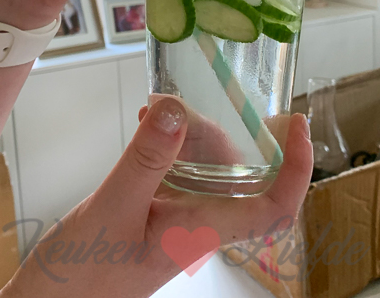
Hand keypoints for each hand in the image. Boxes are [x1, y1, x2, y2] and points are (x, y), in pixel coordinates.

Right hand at [0, 98, 312, 297]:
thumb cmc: (82, 275)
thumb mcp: (112, 209)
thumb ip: (146, 159)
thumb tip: (178, 109)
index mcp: (202, 232)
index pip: (273, 208)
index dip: (297, 169)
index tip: (298, 125)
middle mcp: (199, 224)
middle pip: (238, 172)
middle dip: (219, 131)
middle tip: (180, 104)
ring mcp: (177, 217)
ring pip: (206, 166)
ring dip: (188, 132)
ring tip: (154, 109)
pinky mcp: (155, 210)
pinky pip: (177, 169)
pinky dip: (167, 142)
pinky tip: (146, 125)